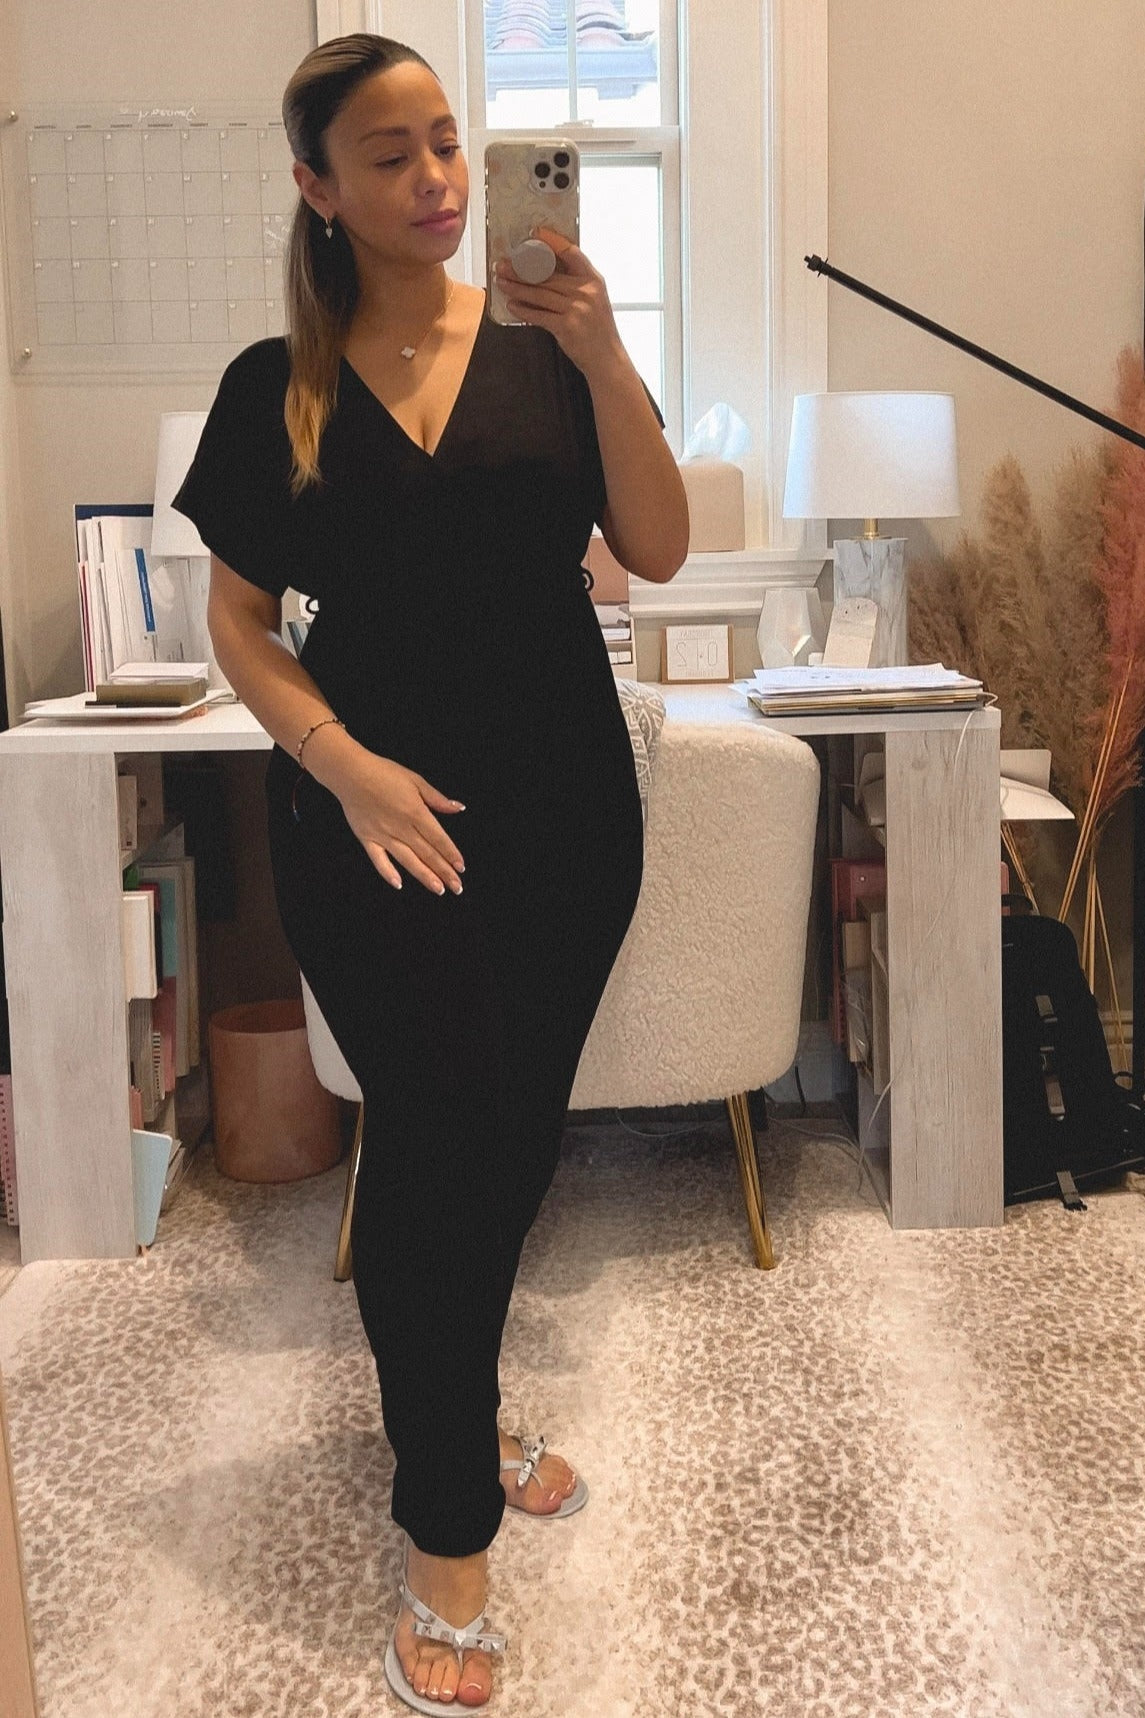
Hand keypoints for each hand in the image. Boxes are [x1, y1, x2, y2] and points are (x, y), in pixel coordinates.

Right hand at [338, 754, 465, 895]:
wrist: (350, 772)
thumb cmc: (384, 773)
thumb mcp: (416, 780)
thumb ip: (437, 799)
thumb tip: (458, 808)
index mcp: (415, 812)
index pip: (438, 838)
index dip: (451, 853)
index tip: (461, 867)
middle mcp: (401, 827)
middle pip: (427, 853)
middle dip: (444, 871)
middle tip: (457, 887)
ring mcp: (383, 835)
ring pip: (408, 860)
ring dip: (424, 876)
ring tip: (439, 889)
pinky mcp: (367, 838)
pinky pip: (378, 859)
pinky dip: (387, 872)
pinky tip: (398, 884)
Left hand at [495, 225, 624, 377]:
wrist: (607, 359)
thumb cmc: (599, 330)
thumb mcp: (595, 300)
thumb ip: (576, 285)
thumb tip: (546, 272)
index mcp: (594, 280)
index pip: (571, 251)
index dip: (551, 241)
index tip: (535, 234)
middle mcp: (586, 291)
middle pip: (548, 274)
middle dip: (521, 269)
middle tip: (503, 265)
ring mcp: (577, 309)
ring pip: (540, 293)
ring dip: (517, 288)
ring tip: (502, 282)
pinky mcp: (566, 327)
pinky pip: (539, 315)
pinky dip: (523, 310)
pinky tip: (512, 306)